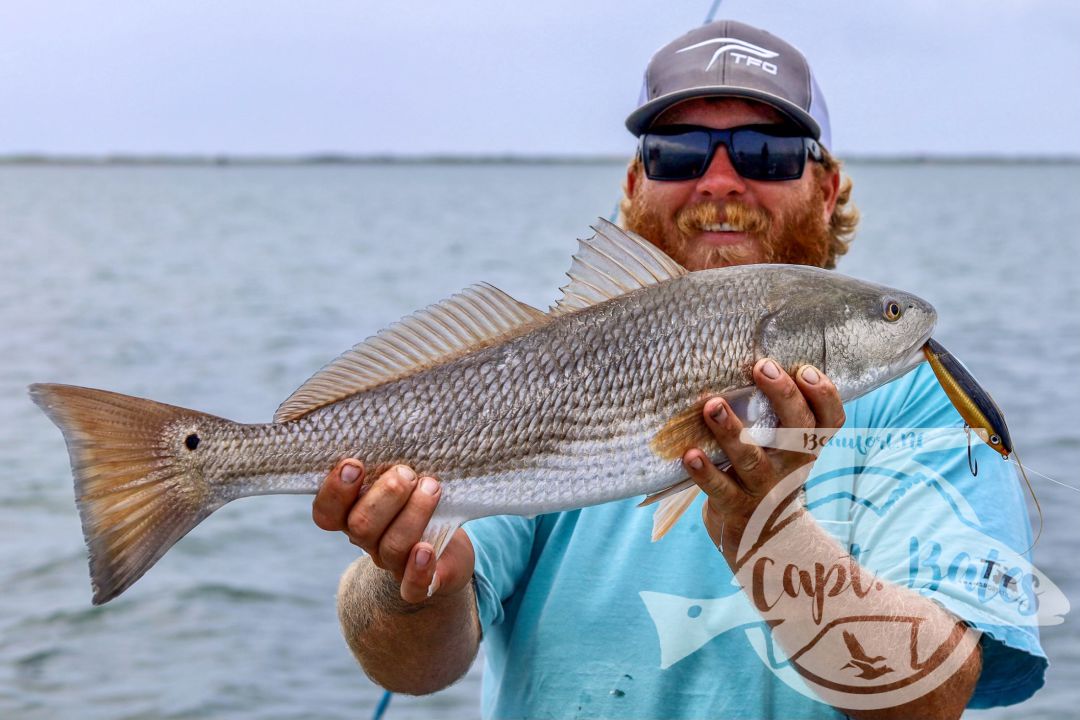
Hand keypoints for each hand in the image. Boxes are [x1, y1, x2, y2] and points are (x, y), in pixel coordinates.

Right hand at [312, 460, 474, 603]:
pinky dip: (418, 570)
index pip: (326, 512)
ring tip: (432, 487)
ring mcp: (392, 564)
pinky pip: (412, 588)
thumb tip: (389, 413)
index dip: (334, 491)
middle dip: (385, 496)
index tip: (354, 464)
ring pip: (391, 546)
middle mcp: (367, 541)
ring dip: (413, 514)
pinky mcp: (421, 583)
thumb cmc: (418, 499)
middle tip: (406, 473)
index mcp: (352, 514)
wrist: (448, 549)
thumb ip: (387, 458)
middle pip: (360, 526)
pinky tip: (426, 550)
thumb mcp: (400, 476)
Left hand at [682, 357, 845, 557]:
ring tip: (713, 406)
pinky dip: (704, 471)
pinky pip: (719, 488)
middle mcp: (791, 465)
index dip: (824, 395)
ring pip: (752, 459)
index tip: (805, 370)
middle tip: (762, 366)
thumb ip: (774, 412)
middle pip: (798, 430)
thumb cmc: (766, 473)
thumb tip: (745, 356)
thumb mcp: (781, 447)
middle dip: (782, 396)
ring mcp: (764, 487)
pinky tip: (690, 454)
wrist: (761, 539)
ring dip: (732, 431)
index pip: (830, 420)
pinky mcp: (735, 506)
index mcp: (806, 446)